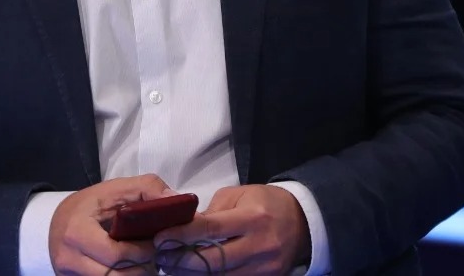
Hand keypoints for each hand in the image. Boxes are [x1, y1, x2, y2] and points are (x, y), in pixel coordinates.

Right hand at [49, 173, 173, 274]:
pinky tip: (129, 269)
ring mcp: (68, 275)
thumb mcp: (115, 189)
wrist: (57, 222)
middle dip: (142, 269)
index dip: (143, 252)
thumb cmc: (90, 205)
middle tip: (153, 256)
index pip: (118, 255)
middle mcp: (68, 259)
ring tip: (144, 263)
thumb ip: (146, 188)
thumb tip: (174, 199)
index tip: (155, 243)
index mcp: (77, 232)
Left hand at [154, 184, 309, 273]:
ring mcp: (264, 267)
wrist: (302, 221)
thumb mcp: (239, 195)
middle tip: (161, 257)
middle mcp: (259, 245)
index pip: (211, 229)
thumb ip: (212, 212)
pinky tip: (194, 274)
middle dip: (182, 261)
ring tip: (171, 267)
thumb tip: (185, 228)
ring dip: (192, 274)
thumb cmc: (265, 203)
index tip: (160, 238)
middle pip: (214, 260)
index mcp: (252, 218)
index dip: (182, 235)